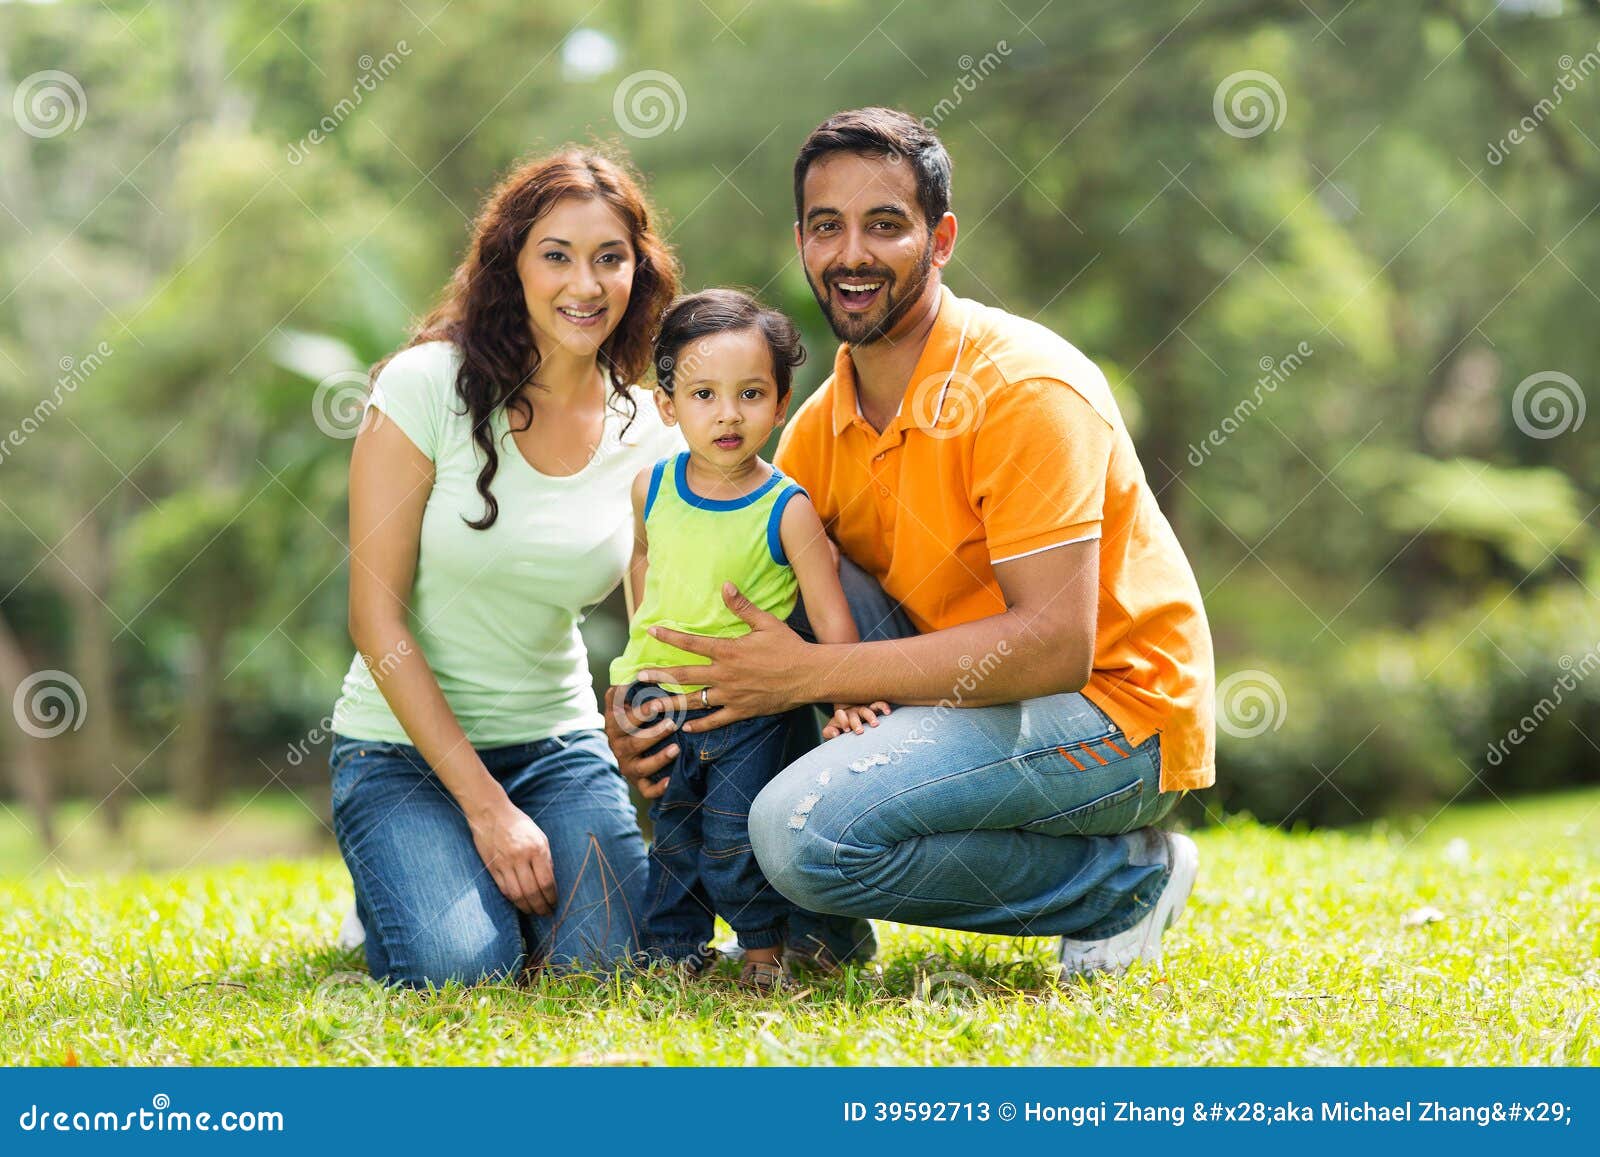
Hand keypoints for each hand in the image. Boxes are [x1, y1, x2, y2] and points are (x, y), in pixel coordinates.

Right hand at [467, 799, 556, 915]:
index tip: (555, 904)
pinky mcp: (492, 867)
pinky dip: (513, 900)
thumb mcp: (540, 836)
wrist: (491, 814)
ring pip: (517, 895)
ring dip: (527, 908)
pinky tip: (520, 903)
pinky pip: (504, 889)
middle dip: (541, 907)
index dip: (551, 897)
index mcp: (536, 849)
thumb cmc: (519, 824)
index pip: (546, 881)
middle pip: (532, 892)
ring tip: (534, 912)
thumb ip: (546, 859)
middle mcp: (520, 858)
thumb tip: (550, 882)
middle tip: (546, 914)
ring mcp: (504, 864)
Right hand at [603, 685, 681, 798]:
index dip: (640, 713)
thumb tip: (632, 671)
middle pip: (633, 743)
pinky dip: (657, 788)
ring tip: (676, 748)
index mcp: (615, 726)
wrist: (627, 749)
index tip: (657, 704)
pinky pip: (646, 790)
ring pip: (641, 766)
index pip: (623, 720)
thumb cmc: (631, 718)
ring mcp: (628, 766)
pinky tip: (670, 780)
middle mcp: (618, 747)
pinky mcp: (638, 783)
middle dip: (653, 734)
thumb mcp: (623, 703)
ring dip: (658, 758)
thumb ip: (623, 689)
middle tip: (672, 723)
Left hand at [638, 583, 811, 731]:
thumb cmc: (789, 647)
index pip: (691, 643)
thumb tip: (724, 584)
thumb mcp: (766, 622)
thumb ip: (742, 606)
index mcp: (728, 651)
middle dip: (658, 676)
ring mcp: (731, 696)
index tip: (651, 631)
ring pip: (693, 702)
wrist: (809, 676)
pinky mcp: (741, 711)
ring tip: (650, 708)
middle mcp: (724, 675)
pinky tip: (685, 727)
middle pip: (684, 676)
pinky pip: (715, 721)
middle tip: (637, 678)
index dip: (669, 636)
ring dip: (670, 704)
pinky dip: (699, 725)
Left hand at [823, 701, 891, 739]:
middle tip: (859, 731)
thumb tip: (835, 734)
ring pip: (866, 710)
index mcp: (842, 716)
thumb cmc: (842, 723)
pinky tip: (888, 712)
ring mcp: (863, 708)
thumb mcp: (833, 727)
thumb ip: (829, 731)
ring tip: (875, 724)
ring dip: (870, 716)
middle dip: (856, 723)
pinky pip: (878, 704)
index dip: (842, 721)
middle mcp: (853, 711)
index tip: (846, 730)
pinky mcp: (874, 707)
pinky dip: (883, 706)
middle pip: (854, 715)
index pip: (840, 715)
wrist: (850, 707)